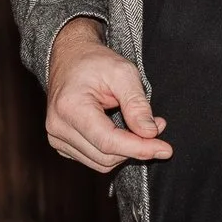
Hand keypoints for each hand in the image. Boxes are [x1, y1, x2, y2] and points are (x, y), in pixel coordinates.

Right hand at [44, 17, 170, 172]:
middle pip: (106, 156)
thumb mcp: (123, 72)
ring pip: (101, 163)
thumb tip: (150, 133)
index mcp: (70, 107)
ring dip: (126, 151)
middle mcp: (58, 127)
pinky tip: (122, 132)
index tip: (165, 149)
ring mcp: (57, 138)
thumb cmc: (95, 62)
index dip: (139, 148)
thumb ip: (137, 104)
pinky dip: (113, 151)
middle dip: (136, 148)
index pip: (108, 142)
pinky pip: (94, 159)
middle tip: (157, 127)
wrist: (70, 57)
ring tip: (139, 126)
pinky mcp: (61, 144)